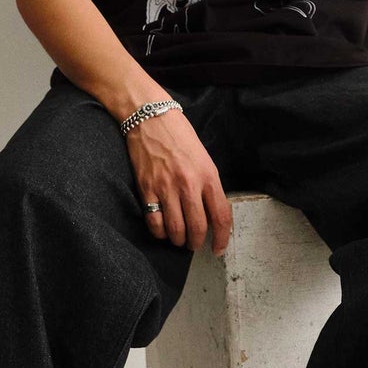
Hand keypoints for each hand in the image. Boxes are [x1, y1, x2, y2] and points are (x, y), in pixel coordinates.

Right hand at [125, 107, 232, 254]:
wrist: (150, 117)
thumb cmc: (179, 136)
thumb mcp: (203, 158)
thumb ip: (208, 185)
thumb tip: (209, 212)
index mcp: (208, 176)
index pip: (221, 216)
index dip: (221, 238)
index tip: (217, 249)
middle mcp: (189, 184)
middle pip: (197, 228)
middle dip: (196, 243)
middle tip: (194, 244)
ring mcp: (167, 187)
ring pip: (176, 229)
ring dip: (178, 240)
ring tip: (178, 239)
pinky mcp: (147, 188)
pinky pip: (154, 222)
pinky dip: (159, 232)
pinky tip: (162, 230)